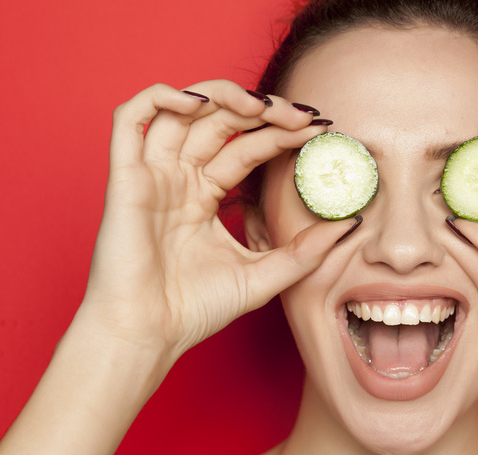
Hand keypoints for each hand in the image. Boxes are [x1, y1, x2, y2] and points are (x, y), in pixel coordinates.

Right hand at [79, 81, 355, 366]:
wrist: (148, 335)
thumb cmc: (194, 309)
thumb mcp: (265, 275)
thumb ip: (306, 250)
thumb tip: (352, 224)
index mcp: (205, 195)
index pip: (248, 147)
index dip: (282, 133)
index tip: (320, 131)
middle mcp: (179, 178)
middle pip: (220, 121)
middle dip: (264, 111)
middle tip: (303, 118)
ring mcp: (152, 175)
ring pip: (181, 110)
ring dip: (222, 95)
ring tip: (263, 106)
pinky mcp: (125, 178)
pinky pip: (130, 119)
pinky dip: (160, 98)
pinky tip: (198, 104)